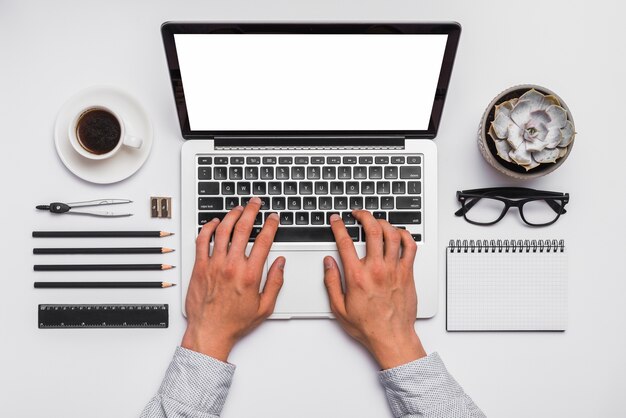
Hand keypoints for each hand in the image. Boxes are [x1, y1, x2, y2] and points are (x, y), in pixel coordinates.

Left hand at [181, 197, 284, 360]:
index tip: (273, 218)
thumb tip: (281, 263)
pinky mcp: (199, 267)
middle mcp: (232, 266)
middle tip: (255, 204)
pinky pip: (202, 241)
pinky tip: (214, 223)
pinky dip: (208, 228)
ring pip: (222, 230)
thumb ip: (276, 282)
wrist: (209, 332)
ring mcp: (214, 265)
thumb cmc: (234, 322)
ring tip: (238, 209)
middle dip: (251, 211)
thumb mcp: (265, 307)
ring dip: (231, 215)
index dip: (270, 225)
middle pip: (242, 229)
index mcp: (250, 275)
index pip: (263, 241)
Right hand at [324, 211, 425, 368]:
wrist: (391, 337)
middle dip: (364, 216)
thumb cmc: (368, 326)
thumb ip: (331, 282)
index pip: (345, 242)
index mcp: (357, 276)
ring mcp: (394, 270)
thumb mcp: (339, 307)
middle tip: (358, 214)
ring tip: (376, 221)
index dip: (338, 226)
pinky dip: (405, 235)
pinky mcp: (407, 273)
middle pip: (372, 230)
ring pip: (392, 235)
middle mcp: (376, 269)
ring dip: (383, 223)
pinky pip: (410, 247)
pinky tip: (398, 233)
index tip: (336, 220)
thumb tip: (328, 263)